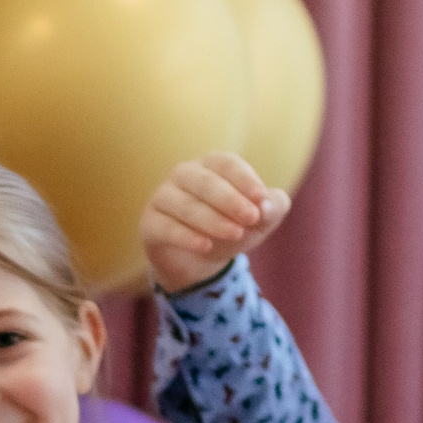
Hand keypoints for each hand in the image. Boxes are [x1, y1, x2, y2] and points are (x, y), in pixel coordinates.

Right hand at [141, 153, 290, 294]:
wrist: (198, 259)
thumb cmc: (231, 227)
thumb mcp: (260, 220)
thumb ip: (273, 208)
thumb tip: (265, 206)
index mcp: (211, 165)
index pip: (225, 163)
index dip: (244, 179)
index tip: (261, 199)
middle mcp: (184, 175)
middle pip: (204, 181)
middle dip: (229, 199)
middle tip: (251, 218)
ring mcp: (163, 198)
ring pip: (184, 204)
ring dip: (211, 219)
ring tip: (235, 234)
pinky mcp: (150, 223)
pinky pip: (165, 227)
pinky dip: (185, 237)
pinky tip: (205, 246)